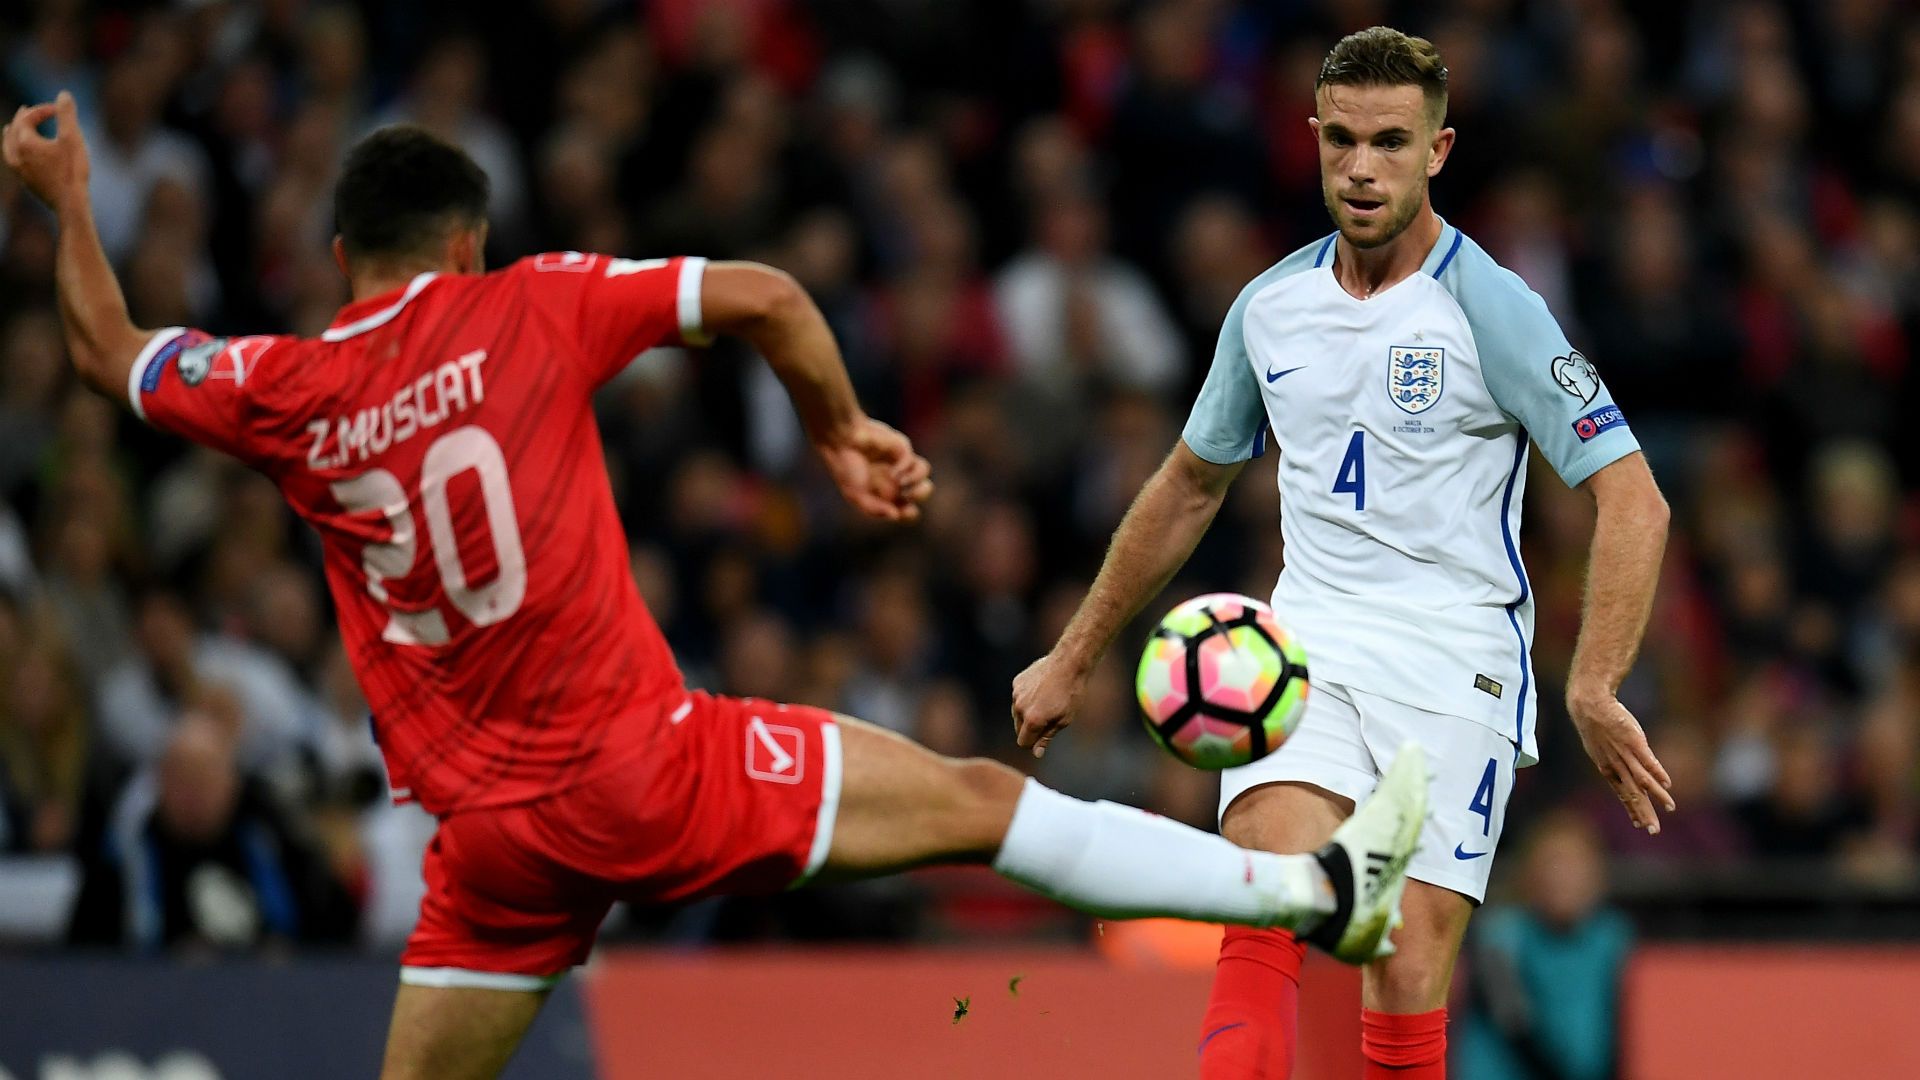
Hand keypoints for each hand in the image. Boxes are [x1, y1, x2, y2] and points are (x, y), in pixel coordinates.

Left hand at [2, 92, 89, 211]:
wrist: (70, 204)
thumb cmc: (72, 170)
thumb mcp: (73, 138)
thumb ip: (67, 115)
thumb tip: (63, 94)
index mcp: (25, 141)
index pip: (27, 118)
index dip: (42, 110)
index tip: (58, 109)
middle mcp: (16, 154)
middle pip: (13, 130)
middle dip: (22, 119)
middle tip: (28, 110)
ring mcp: (19, 169)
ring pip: (8, 146)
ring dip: (11, 135)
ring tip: (11, 129)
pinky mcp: (25, 181)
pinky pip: (13, 160)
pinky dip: (15, 150)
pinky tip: (21, 154)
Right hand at [814, 417, 932, 522]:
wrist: (841, 440)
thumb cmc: (845, 468)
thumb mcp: (855, 495)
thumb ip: (875, 509)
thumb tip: (895, 516)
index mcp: (885, 494)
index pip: (908, 508)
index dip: (910, 514)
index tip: (901, 512)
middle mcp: (895, 479)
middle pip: (922, 491)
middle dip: (920, 495)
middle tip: (907, 495)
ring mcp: (899, 463)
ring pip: (923, 474)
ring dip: (917, 483)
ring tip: (902, 483)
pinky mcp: (901, 448)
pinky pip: (913, 462)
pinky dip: (905, 471)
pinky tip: (893, 473)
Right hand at [1012, 650, 1092, 758]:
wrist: (1069, 663)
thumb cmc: (1071, 693)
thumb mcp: (1064, 720)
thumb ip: (1046, 737)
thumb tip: (1036, 753)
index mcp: (1032, 720)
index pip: (1023, 742)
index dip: (1033, 743)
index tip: (1044, 737)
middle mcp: (1020, 708)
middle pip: (1019, 728)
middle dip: (1030, 728)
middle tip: (1049, 718)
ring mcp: (1016, 694)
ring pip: (1017, 712)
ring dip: (1028, 713)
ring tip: (1047, 702)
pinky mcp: (1017, 682)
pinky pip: (1018, 697)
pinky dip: (1026, 698)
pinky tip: (1042, 690)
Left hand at [1568, 691, 1673, 833]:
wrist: (1589, 703)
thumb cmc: (1596, 723)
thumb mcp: (1600, 746)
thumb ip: (1612, 761)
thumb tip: (1618, 769)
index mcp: (1606, 767)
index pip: (1621, 793)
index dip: (1631, 808)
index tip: (1637, 823)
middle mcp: (1616, 764)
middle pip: (1632, 793)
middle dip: (1643, 813)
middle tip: (1653, 831)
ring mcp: (1625, 753)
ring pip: (1641, 780)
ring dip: (1656, 795)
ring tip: (1670, 808)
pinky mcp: (1634, 741)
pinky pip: (1647, 760)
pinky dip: (1657, 772)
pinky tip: (1666, 784)